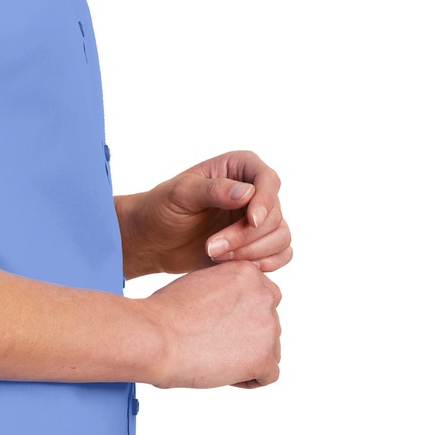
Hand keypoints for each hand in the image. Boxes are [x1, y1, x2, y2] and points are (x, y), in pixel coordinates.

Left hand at [119, 151, 291, 277]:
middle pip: (274, 214)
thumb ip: (213, 190)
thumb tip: (247, 193)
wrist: (154, 239)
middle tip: (211, 247)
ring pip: (280, 237)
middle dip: (246, 235)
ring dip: (252, 252)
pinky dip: (265, 263)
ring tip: (215, 255)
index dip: (265, 201)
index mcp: (239, 168)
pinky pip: (281, 254)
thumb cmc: (162, 208)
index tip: (251, 221)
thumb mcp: (181, 194)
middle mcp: (255, 191)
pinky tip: (235, 266)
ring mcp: (258, 219)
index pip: (268, 180)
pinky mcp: (257, 244)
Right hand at [140, 259, 281, 389]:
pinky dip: (248, 380)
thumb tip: (237, 311)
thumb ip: (227, 291)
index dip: (240, 315)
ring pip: (271, 350)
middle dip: (246, 338)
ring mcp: (267, 327)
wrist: (153, 337)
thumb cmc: (165, 313)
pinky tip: (222, 373)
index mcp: (248, 273)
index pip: (261, 299)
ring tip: (213, 359)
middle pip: (268, 325)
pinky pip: (269, 375)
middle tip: (212, 343)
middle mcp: (265, 295)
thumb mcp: (200, 283)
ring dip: (248, 358)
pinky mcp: (263, 357)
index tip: (215, 324)